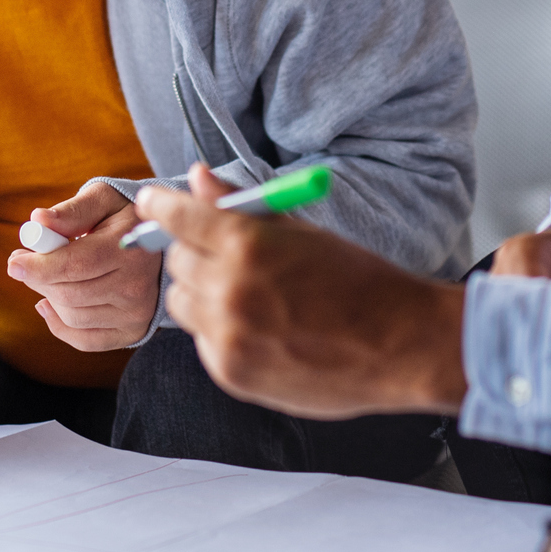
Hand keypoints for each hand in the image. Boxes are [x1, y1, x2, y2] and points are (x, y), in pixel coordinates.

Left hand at [6, 181, 160, 350]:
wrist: (163, 244)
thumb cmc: (126, 217)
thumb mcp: (104, 200)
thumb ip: (73, 210)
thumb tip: (38, 220)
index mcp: (132, 249)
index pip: (76, 264)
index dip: (40, 266)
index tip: (15, 261)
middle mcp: (137, 287)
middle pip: (69, 294)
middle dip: (38, 280)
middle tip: (24, 263)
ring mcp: (137, 314)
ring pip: (72, 317)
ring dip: (48, 297)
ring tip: (47, 276)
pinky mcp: (133, 332)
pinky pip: (85, 340)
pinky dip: (59, 326)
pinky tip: (49, 305)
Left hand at [138, 164, 467, 419]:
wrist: (399, 344)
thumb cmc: (357, 280)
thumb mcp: (301, 231)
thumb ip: (241, 208)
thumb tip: (197, 178)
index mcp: (246, 244)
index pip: (178, 217)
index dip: (160, 205)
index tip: (151, 201)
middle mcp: (229, 290)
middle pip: (176, 263)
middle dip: (191, 253)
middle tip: (217, 252)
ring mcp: (228, 336)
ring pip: (182, 305)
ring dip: (201, 294)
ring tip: (244, 293)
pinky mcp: (232, 373)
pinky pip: (203, 342)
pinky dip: (219, 331)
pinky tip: (259, 328)